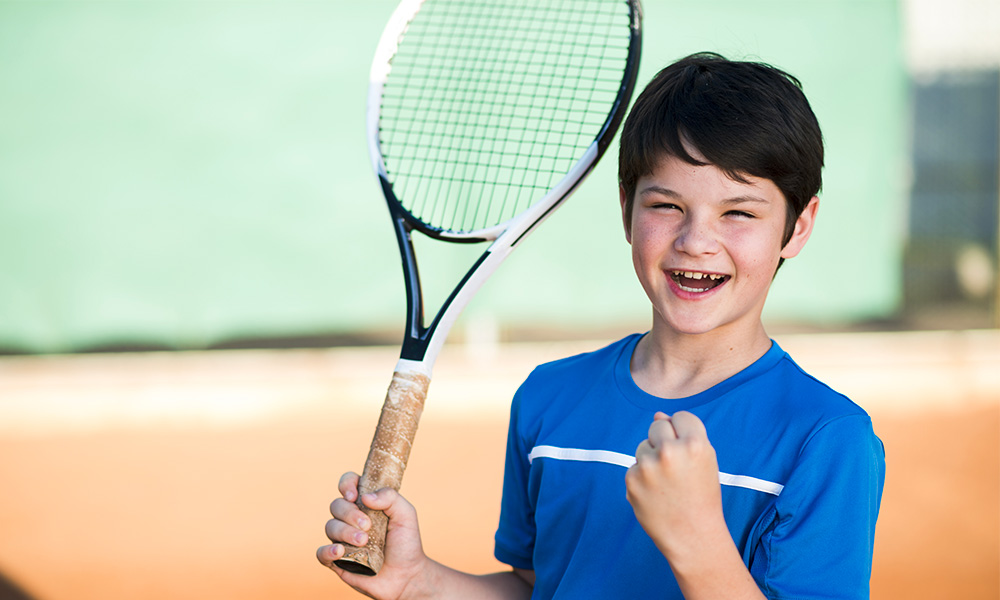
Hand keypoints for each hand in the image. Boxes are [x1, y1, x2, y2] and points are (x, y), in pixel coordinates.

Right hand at [317, 472, 428, 599]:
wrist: (406, 576)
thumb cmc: (406, 544)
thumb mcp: (406, 515)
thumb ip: (391, 498)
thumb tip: (365, 497)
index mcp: (366, 504)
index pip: (348, 484)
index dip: (347, 485)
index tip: (354, 496)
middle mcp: (351, 519)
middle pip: (337, 505)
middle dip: (350, 514)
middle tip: (368, 526)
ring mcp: (343, 539)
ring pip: (330, 526)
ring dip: (345, 532)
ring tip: (364, 542)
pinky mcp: (338, 560)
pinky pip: (321, 553)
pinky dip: (327, 550)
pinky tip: (340, 552)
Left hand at [625, 412, 725, 560]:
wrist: (693, 535)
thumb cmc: (701, 495)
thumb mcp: (704, 461)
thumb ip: (683, 434)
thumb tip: (657, 414)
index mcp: (695, 444)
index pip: (680, 417)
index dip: (684, 433)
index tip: (688, 452)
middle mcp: (670, 451)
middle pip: (657, 426)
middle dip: (663, 442)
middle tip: (676, 468)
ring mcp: (648, 466)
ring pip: (642, 446)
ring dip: (651, 459)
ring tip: (667, 483)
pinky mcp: (632, 480)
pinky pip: (634, 466)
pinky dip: (642, 478)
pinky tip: (656, 494)